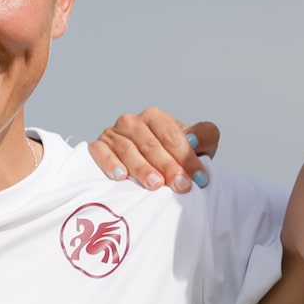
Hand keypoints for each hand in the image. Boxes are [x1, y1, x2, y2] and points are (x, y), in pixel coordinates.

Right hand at [89, 109, 216, 190]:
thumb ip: (205, 136)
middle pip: (150, 144)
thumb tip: (194, 138)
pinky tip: (121, 176)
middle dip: (168, 166)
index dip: (186, 156)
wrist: (147, 167)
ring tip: (155, 185)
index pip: (171, 135)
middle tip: (181, 186)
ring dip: (142, 168)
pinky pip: (101, 153)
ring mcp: (112, 134)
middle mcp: (132, 122)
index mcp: (155, 116)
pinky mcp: (98, 147)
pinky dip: (111, 163)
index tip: (200, 178)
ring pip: (128, 150)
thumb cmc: (174, 156)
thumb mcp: (197, 144)